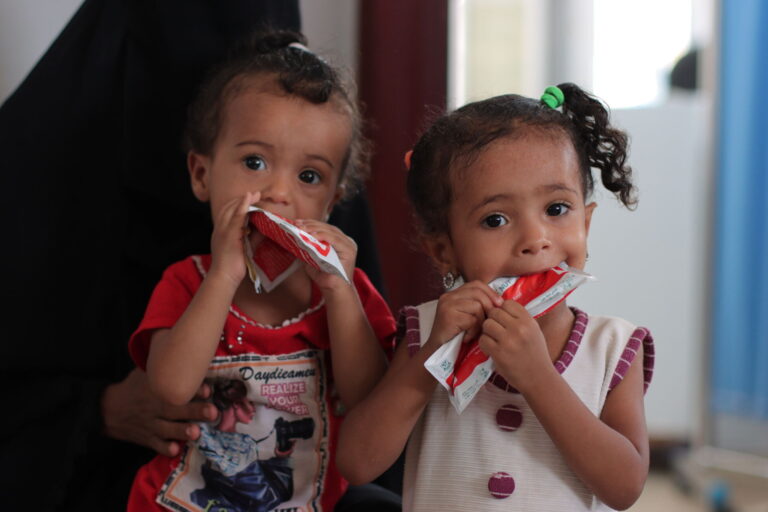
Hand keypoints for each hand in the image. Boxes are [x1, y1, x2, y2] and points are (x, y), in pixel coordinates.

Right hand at [101, 368, 217, 456]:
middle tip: (212, 412)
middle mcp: (155, 407)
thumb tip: (183, 348)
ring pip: (168, 429)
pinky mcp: (147, 438)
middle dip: (195, 411)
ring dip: (182, 431)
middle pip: (175, 409)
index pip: (174, 388)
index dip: (191, 389)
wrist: (107, 410)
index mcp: (155, 389)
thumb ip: (163, 367)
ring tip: (196, 433)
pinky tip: (176, 450)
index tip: (208, 390)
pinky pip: (156, 445)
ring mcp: (151, 424)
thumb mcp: (145, 373)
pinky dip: (165, 448)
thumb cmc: (133, 388)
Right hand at [209, 192, 259, 286]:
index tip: (250, 198)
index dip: (239, 203)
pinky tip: (248, 201)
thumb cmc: (233, 266)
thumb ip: (254, 236)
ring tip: (254, 195)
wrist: (224, 278)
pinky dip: (241, 207)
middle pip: (229, 208)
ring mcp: (222, 232)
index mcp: (222, 231)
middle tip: (255, 194)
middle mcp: (220, 229)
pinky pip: (235, 218)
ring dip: (243, 201)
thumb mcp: (245, 247)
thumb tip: (265, 228)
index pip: (228, 212)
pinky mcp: (228, 236)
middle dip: (242, 199)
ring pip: (231, 210)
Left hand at [294, 219, 356, 292]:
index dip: (311, 223)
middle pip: (327, 227)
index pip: (324, 228)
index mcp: (338, 241)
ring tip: (302, 228)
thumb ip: (307, 248)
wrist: (333, 291)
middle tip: (297, 223)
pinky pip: (335, 239)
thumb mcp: (311, 258)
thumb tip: (294, 237)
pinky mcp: (349, 250)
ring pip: (331, 231)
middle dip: (311, 224)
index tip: (297, 222)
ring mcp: (349, 245)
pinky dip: (323, 236)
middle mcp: (345, 241)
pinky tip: (313, 235)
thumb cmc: (323, 276)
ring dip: (315, 228)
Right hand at [425, 280, 502, 349]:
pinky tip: (468, 337)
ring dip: (481, 321)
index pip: (476, 284)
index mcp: (453, 294)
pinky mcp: (449, 317)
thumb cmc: (455, 335)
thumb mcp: (466, 316)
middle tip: (491, 320)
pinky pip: (472, 319)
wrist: (436, 350)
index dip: (490, 292)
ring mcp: (447, 305)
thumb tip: (500, 301)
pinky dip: (474, 330)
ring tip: (475, 331)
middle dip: (490, 306)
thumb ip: (477, 305)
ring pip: (477, 306)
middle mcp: (448, 296)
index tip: (499, 304)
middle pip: (478, 292)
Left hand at [478, 299, 552, 390]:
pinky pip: (483, 340)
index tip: (503, 319)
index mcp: (529, 321)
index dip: (502, 310)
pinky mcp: (499, 353)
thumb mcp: (534, 331)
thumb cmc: (535, 354)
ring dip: (487, 332)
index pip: (507, 303)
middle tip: (496, 331)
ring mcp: (509, 341)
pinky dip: (484, 344)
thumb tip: (498, 304)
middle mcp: (519, 328)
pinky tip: (491, 349)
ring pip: (487, 325)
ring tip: (494, 340)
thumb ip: (519, 319)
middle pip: (494, 312)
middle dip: (493, 320)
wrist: (539, 378)